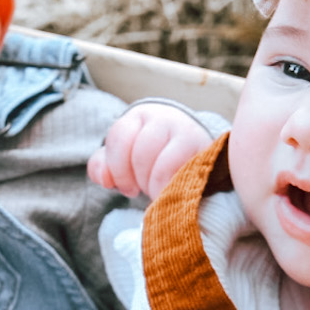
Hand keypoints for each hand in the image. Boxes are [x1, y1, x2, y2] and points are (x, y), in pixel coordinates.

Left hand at [87, 103, 213, 198]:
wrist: (197, 156)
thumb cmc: (154, 159)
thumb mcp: (124, 160)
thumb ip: (103, 167)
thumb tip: (104, 179)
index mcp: (139, 117)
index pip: (119, 136)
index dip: (118, 168)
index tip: (128, 188)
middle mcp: (164, 117)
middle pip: (141, 153)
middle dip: (139, 179)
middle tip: (146, 189)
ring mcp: (187, 131)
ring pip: (162, 165)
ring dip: (156, 186)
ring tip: (160, 191)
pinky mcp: (206, 149)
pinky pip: (184, 172)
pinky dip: (173, 188)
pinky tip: (174, 193)